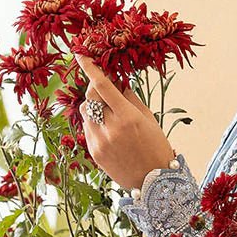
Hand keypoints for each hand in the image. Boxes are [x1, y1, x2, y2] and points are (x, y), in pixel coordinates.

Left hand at [73, 53, 176, 190]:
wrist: (152, 182)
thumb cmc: (156, 148)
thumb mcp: (148, 119)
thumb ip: (130, 98)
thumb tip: (117, 82)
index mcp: (127, 116)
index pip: (102, 85)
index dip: (89, 67)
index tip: (80, 54)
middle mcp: (110, 128)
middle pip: (90, 96)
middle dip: (94, 87)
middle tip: (104, 87)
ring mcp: (99, 141)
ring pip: (85, 112)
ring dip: (93, 106)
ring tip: (108, 111)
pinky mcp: (94, 152)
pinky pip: (87, 128)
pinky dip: (94, 122)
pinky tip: (107, 128)